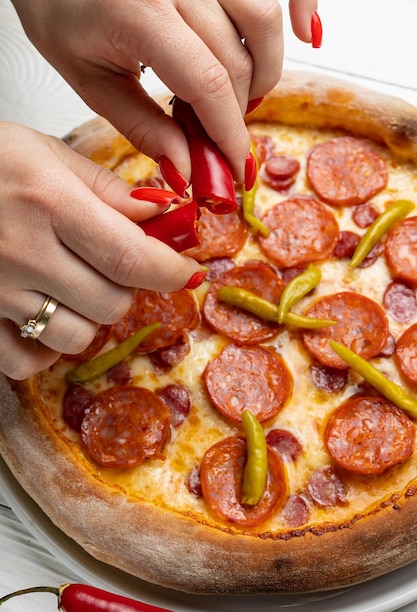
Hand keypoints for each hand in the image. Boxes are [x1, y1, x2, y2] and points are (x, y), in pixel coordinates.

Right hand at [0, 122, 200, 378]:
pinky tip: (43, 316)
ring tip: (71, 284)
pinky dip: (45, 348)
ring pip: (77, 336)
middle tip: (115, 265)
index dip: (170, 270)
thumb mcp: (46, 154)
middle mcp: (21, 253)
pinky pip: (27, 363)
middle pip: (111, 302)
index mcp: (46, 202)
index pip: (131, 256)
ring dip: (89, 315)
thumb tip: (165, 215)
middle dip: (128, 287)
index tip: (186, 271)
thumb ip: (108, 189)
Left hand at [11, 0, 317, 182]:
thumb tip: (185, 170)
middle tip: (224, 137)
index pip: (209, 83)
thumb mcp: (86, 75)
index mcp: (138, 9)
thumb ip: (140, 125)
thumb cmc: (58, 3)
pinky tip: (306, 32)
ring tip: (246, 95)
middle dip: (240, 109)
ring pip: (264, 17)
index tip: (237, 167)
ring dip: (267, 67)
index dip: (230, 133)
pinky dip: (301, 3)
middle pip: (240, 57)